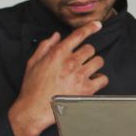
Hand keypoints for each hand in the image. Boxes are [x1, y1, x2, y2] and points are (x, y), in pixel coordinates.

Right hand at [9, 21, 107, 135]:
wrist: (34, 110)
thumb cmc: (32, 88)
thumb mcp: (33, 63)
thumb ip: (45, 46)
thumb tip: (56, 36)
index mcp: (58, 54)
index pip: (78, 35)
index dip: (90, 28)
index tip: (97, 25)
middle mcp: (70, 62)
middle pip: (90, 49)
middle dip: (86, 53)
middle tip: (80, 61)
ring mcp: (80, 76)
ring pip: (98, 61)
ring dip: (94, 64)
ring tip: (86, 70)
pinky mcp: (87, 90)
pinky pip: (103, 79)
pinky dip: (99, 79)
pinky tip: (92, 81)